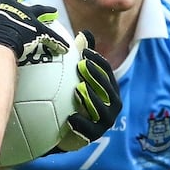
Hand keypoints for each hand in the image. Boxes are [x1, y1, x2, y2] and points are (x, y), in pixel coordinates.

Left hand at [55, 31, 121, 151]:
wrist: (59, 129)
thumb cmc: (70, 98)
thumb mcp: (74, 77)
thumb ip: (82, 57)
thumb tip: (85, 32)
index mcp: (108, 89)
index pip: (107, 73)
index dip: (99, 62)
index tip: (84, 52)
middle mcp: (111, 106)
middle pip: (109, 91)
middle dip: (97, 77)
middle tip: (82, 66)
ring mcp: (104, 122)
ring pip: (103, 112)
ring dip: (92, 99)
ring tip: (78, 89)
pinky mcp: (93, 137)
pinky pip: (90, 132)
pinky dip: (82, 125)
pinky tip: (70, 118)